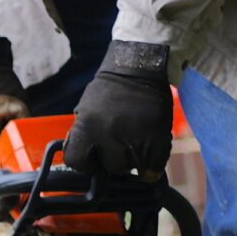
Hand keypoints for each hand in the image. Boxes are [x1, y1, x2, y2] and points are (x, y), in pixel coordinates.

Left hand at [64, 41, 172, 177]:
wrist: (139, 68)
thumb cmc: (109, 90)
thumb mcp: (84, 110)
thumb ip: (82, 135)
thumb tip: (82, 159)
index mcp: (87, 127)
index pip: (77, 161)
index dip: (84, 162)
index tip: (91, 158)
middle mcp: (110, 136)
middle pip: (110, 167)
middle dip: (113, 158)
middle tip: (118, 142)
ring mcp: (136, 139)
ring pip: (132, 166)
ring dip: (133, 158)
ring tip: (134, 138)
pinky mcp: (159, 140)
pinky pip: (153, 167)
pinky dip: (151, 164)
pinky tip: (148, 150)